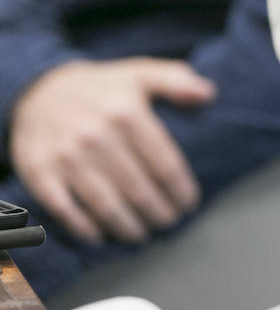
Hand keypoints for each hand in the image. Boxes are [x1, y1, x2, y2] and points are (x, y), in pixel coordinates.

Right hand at [9, 58, 215, 244]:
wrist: (39, 90)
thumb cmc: (101, 87)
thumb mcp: (140, 73)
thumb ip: (176, 80)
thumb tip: (209, 94)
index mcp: (125, 111)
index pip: (164, 164)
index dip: (181, 190)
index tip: (189, 204)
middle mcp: (95, 134)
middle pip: (138, 191)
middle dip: (159, 213)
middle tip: (168, 222)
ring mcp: (65, 156)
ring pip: (106, 207)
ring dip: (128, 227)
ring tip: (142, 234)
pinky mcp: (39, 172)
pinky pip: (66, 211)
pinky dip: (85, 229)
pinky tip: (100, 236)